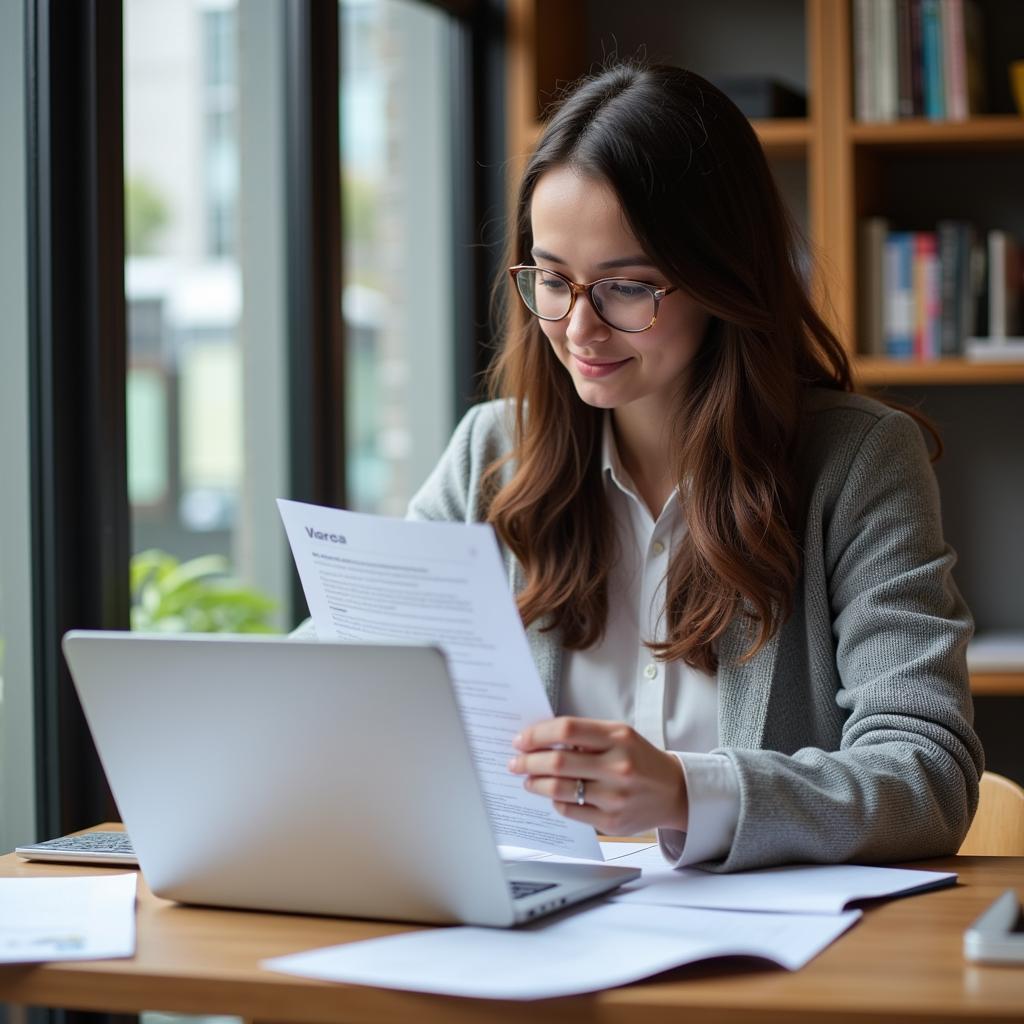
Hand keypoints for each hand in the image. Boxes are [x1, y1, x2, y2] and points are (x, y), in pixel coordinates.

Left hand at [506, 716, 688, 835]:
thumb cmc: (640, 759)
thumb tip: (540, 739)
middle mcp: (618, 766)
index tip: (520, 740)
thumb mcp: (620, 735)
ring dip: (535, 784)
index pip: (566, 730)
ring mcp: (615, 796)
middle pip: (557, 762)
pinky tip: (552, 795)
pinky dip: (555, 801)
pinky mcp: (612, 822)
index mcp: (618, 737)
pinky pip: (570, 811)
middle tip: (515, 762)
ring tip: (528, 779)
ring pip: (560, 789)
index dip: (537, 734)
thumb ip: (585, 735)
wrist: (675, 792)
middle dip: (528, 762)